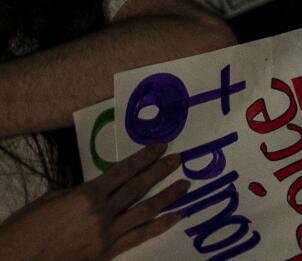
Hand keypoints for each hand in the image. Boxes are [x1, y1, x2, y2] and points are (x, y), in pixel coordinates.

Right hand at [0, 142, 186, 259]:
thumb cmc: (22, 232)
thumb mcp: (47, 202)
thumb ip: (75, 194)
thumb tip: (94, 191)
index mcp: (86, 196)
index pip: (123, 172)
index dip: (144, 158)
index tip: (161, 146)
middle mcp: (101, 214)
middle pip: (138, 188)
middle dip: (160, 171)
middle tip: (178, 159)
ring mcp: (106, 235)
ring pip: (144, 211)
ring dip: (167, 196)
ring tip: (185, 184)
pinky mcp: (106, 254)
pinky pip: (138, 237)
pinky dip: (159, 226)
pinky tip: (174, 217)